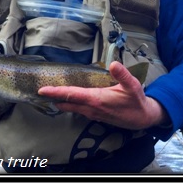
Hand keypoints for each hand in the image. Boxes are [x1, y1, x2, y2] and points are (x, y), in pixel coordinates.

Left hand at [38, 61, 169, 129]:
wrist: (143, 118)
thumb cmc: (137, 101)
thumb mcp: (133, 86)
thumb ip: (123, 75)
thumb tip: (113, 64)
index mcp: (97, 99)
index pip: (71, 95)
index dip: (56, 92)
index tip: (42, 90)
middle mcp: (91, 108)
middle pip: (67, 102)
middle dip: (53, 97)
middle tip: (39, 91)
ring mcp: (93, 113)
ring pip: (71, 107)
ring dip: (60, 101)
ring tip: (49, 94)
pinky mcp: (96, 116)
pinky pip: (78, 110)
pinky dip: (69, 104)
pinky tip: (66, 99)